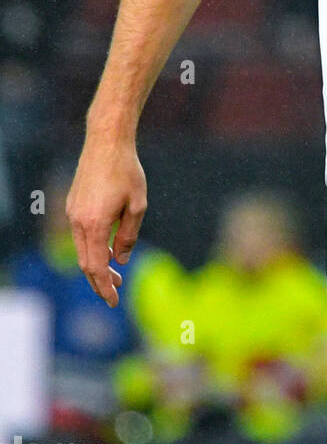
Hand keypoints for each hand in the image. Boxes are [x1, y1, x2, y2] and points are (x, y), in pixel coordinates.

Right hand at [66, 135, 146, 306]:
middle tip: (116, 291)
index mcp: (94, 224)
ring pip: (81, 249)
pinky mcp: (73, 205)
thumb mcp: (138, 204)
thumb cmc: (126, 171)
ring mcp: (72, 213)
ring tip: (114, 272)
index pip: (97, 267)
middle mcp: (78, 221)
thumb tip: (121, 260)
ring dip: (96, 263)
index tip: (114, 301)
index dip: (105, 287)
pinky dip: (92, 247)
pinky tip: (107, 247)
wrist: (106, 142)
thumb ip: (128, 235)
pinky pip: (80, 234)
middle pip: (86, 262)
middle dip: (99, 281)